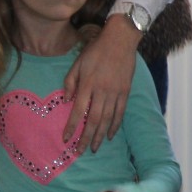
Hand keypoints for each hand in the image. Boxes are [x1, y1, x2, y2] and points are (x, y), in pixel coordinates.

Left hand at [63, 15, 138, 151]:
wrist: (120, 40)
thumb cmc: (96, 50)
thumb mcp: (77, 63)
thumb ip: (70, 82)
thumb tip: (66, 100)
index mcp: (87, 84)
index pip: (78, 111)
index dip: (71, 127)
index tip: (65, 140)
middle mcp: (102, 91)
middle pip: (93, 120)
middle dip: (86, 138)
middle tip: (80, 152)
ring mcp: (115, 92)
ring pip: (107, 119)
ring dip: (100, 135)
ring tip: (95, 148)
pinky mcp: (126, 91)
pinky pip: (120, 112)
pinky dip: (115, 125)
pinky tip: (110, 135)